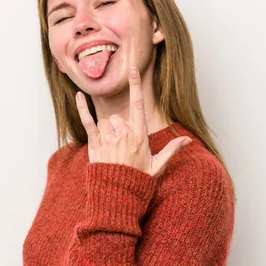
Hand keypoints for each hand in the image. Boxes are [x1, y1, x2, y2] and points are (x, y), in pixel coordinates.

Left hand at [75, 66, 192, 178]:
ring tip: (111, 149)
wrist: (118, 195)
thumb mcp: (157, 166)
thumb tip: (187, 140)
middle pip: (118, 117)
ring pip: (105, 122)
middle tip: (122, 147)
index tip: (133, 69)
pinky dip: (82, 108)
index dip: (135, 86)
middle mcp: (124, 134)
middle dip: (119, 128)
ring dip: (107, 130)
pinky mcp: (95, 144)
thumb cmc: (138, 181)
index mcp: (140, 136)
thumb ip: (171, 150)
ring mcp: (108, 138)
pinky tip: (79, 95)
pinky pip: (87, 121)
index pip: (138, 105)